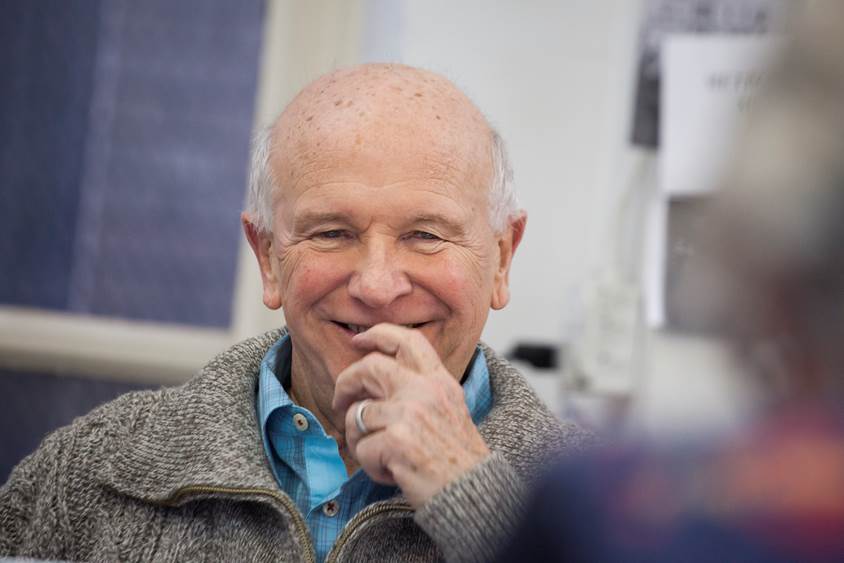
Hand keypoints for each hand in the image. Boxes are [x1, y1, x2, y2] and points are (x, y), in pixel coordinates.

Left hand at [332, 323, 490, 507]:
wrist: (473, 493)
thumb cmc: (456, 459)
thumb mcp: (447, 410)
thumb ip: (418, 390)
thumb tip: (373, 380)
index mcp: (439, 381)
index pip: (407, 341)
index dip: (377, 334)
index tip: (359, 341)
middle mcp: (425, 390)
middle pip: (368, 367)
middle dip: (345, 384)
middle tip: (339, 403)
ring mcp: (410, 414)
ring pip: (358, 416)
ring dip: (361, 441)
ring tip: (383, 457)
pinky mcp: (397, 441)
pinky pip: (362, 449)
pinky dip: (371, 466)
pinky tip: (393, 473)